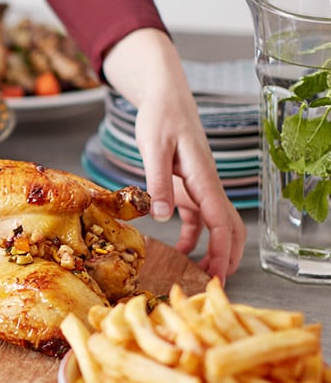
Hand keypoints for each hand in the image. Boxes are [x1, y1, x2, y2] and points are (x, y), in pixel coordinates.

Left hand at [104, 29, 245, 280]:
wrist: (164, 97)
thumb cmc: (160, 117)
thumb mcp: (154, 147)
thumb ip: (158, 181)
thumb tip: (163, 216)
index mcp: (203, 177)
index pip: (221, 220)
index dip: (222, 250)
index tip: (217, 275)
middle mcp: (206, 185)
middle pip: (229, 227)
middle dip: (226, 257)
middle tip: (214, 285)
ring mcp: (199, 187)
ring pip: (215, 225)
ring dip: (211, 250)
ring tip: (199, 276)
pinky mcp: (187, 186)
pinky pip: (196, 217)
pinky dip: (191, 236)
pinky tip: (178, 251)